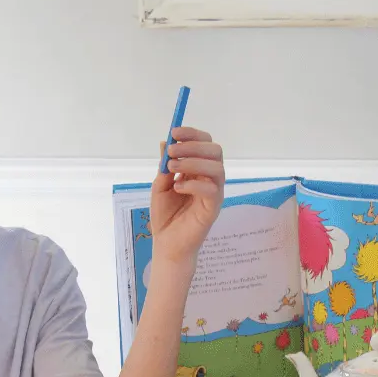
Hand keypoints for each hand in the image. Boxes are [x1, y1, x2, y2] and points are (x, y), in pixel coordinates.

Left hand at [150, 126, 225, 273]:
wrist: (167, 244)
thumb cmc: (165, 216)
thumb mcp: (160, 186)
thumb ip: (165, 166)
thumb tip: (165, 142)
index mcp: (199, 170)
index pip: (204, 144)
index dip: (192, 135)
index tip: (174, 132)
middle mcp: (210, 179)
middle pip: (215, 151)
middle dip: (192, 147)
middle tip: (172, 152)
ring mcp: (214, 193)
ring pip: (217, 168)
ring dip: (193, 163)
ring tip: (172, 168)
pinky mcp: (213, 208)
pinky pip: (212, 190)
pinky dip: (193, 184)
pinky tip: (178, 187)